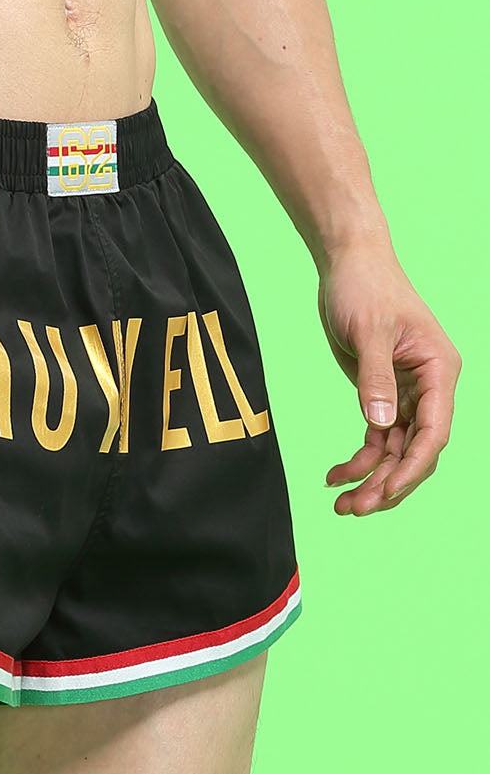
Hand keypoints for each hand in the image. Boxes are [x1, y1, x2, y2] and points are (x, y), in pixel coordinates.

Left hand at [317, 245, 460, 514]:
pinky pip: (376, 437)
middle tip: (354, 509)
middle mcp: (429, 387)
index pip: (434, 430)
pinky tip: (335, 476)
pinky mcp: (381, 393)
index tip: (387, 492)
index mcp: (438, 370)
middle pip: (415, 449)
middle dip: (388, 482)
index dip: (413, 466)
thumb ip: (374, 379)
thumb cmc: (365, 287)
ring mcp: (406, 393)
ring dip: (371, 478)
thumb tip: (380, 425)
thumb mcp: (367, 331)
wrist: (348, 264)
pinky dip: (358, 459)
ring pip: (395, 450)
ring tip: (340, 505)